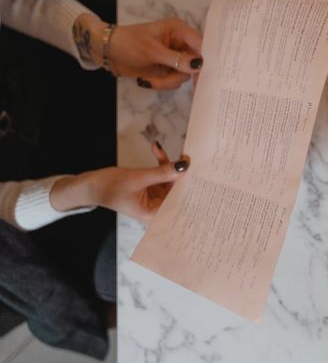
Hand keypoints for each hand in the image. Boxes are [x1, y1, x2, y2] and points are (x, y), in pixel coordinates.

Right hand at [50, 142, 189, 222]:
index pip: (179, 202)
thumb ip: (163, 172)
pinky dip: (160, 162)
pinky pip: (161, 174)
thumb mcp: (138, 178)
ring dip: (169, 163)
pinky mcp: (150, 187)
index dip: (191, 188)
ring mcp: (154, 197)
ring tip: (165, 150)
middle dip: (182, 173)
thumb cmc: (109, 187)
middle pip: (177, 190)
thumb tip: (184, 166)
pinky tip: (156, 148)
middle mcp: (157, 208)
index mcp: (155, 215)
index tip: (203, 175)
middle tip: (189, 156)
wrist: (89, 185)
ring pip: (170, 179)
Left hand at [74, 14, 202, 89]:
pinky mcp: (169, 68)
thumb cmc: (128, 44)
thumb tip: (199, 65)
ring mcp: (175, 57)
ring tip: (150, 79)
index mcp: (179, 30)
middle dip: (179, 74)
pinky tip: (149, 80)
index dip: (204, 59)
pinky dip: (163, 84)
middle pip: (195, 63)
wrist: (107, 53)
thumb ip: (177, 59)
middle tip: (166, 79)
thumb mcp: (152, 51)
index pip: (201, 44)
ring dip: (168, 81)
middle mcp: (181, 43)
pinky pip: (175, 80)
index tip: (201, 73)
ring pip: (185, 75)